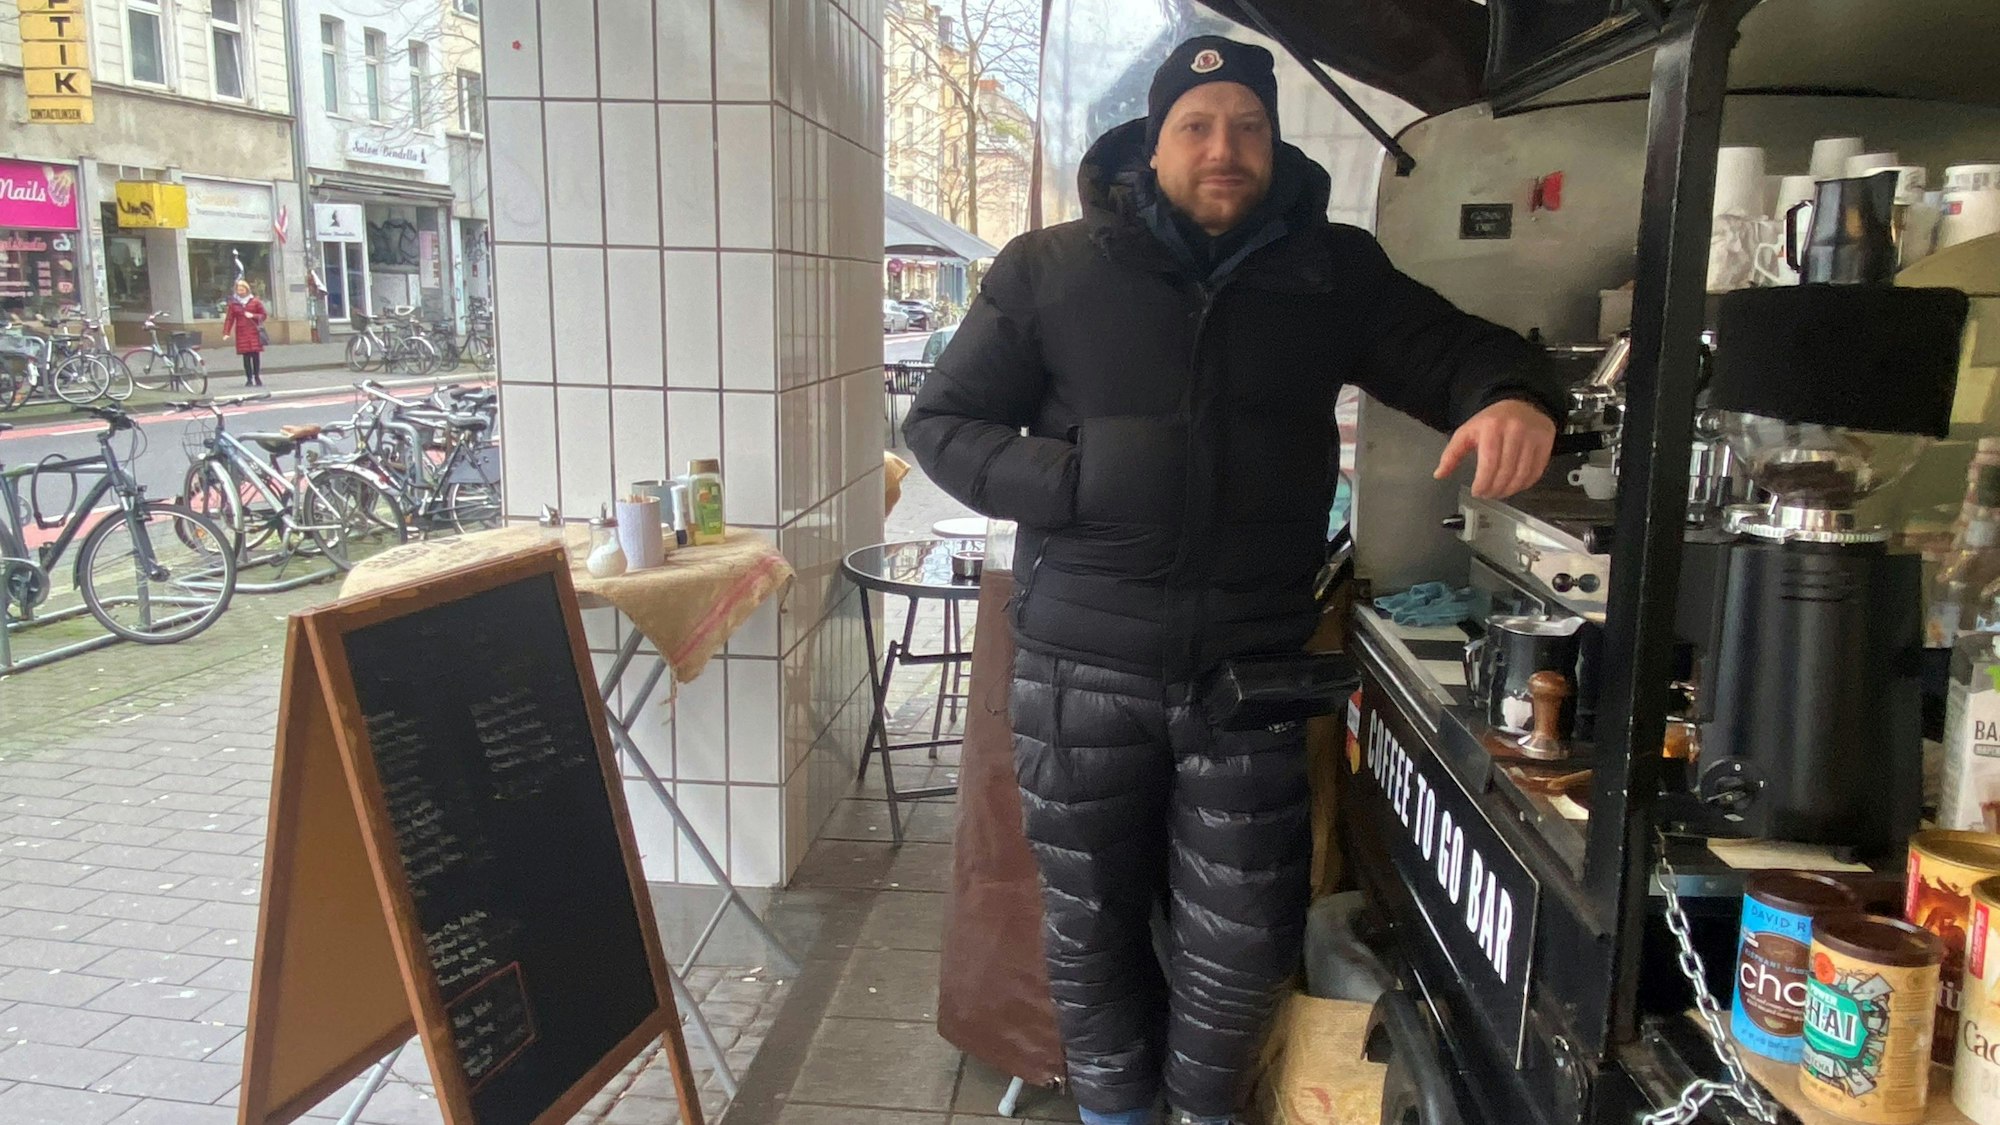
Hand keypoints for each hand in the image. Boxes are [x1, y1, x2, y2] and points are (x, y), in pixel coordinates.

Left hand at [1434, 399, 1556, 498]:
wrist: (1522, 403)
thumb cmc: (1492, 421)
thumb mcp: (1467, 432)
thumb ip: (1452, 454)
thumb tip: (1439, 474)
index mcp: (1492, 428)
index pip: (1489, 464)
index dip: (1483, 483)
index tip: (1477, 491)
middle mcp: (1515, 431)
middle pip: (1506, 472)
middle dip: (1494, 489)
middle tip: (1488, 494)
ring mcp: (1533, 437)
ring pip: (1522, 475)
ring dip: (1509, 490)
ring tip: (1500, 492)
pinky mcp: (1546, 443)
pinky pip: (1536, 472)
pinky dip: (1525, 484)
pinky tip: (1515, 486)